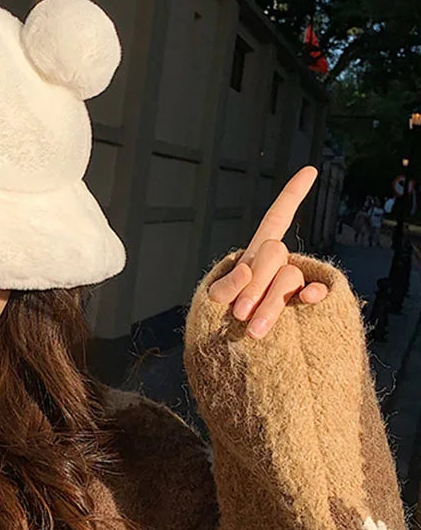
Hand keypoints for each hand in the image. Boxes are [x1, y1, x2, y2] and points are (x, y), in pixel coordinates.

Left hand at [206, 165, 329, 338]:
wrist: (230, 357)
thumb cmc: (220, 326)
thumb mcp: (213, 302)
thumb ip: (225, 286)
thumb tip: (246, 271)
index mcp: (255, 255)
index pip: (277, 218)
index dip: (292, 195)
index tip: (310, 171)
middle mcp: (278, 265)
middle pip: (274, 252)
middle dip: (254, 282)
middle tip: (238, 312)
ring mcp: (292, 285)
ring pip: (289, 277)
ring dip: (270, 303)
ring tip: (252, 330)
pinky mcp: (303, 306)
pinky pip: (315, 291)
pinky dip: (312, 295)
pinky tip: (306, 302)